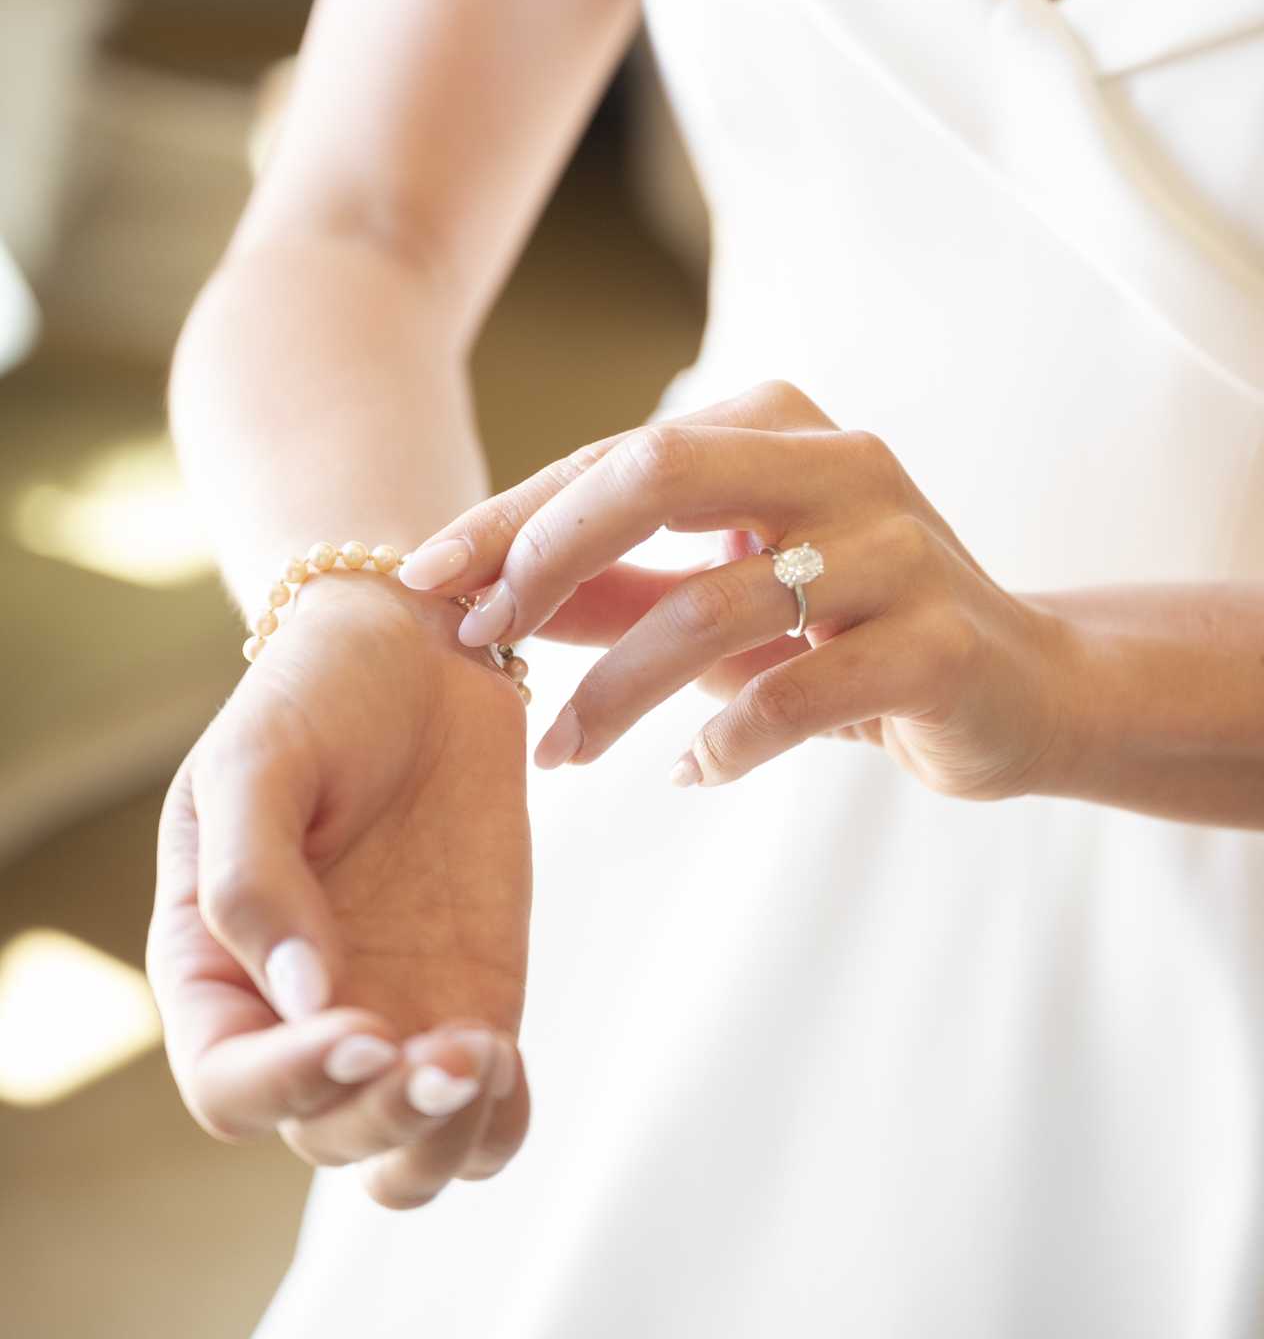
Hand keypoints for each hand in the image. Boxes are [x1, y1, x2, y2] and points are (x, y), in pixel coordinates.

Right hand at [147, 571, 531, 1208]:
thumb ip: (253, 876)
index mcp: (215, 970)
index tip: (358, 1033)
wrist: (420, 649)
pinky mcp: (471, 999)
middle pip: (324, 1135)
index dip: (288, 1084)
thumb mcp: (257, 760)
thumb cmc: (317, 694)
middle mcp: (295, 1017)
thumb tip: (295, 996)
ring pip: (403, 1153)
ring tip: (484, 1056)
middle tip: (446, 1053)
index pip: (231, 1085)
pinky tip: (509, 1058)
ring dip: (441, 1137)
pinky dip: (498, 1117)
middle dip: (383, 1117)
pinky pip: (484, 1113)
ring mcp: (390, 1015)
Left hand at [396, 379, 1076, 797]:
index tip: (425, 579)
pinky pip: (800, 691)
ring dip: (617, 688)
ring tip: (561, 751)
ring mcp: (898, 546)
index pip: (615, 457)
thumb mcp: (724, 598)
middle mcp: (841, 462)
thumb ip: (615, 589)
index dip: (511, 517)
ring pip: (718, 602)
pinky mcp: (941, 641)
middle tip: (482, 642)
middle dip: (548, 555)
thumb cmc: (850, 634)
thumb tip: (478, 602)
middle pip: (657, 475)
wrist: (1025, 689)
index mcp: (778, 426)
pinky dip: (726, 738)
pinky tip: (691, 770)